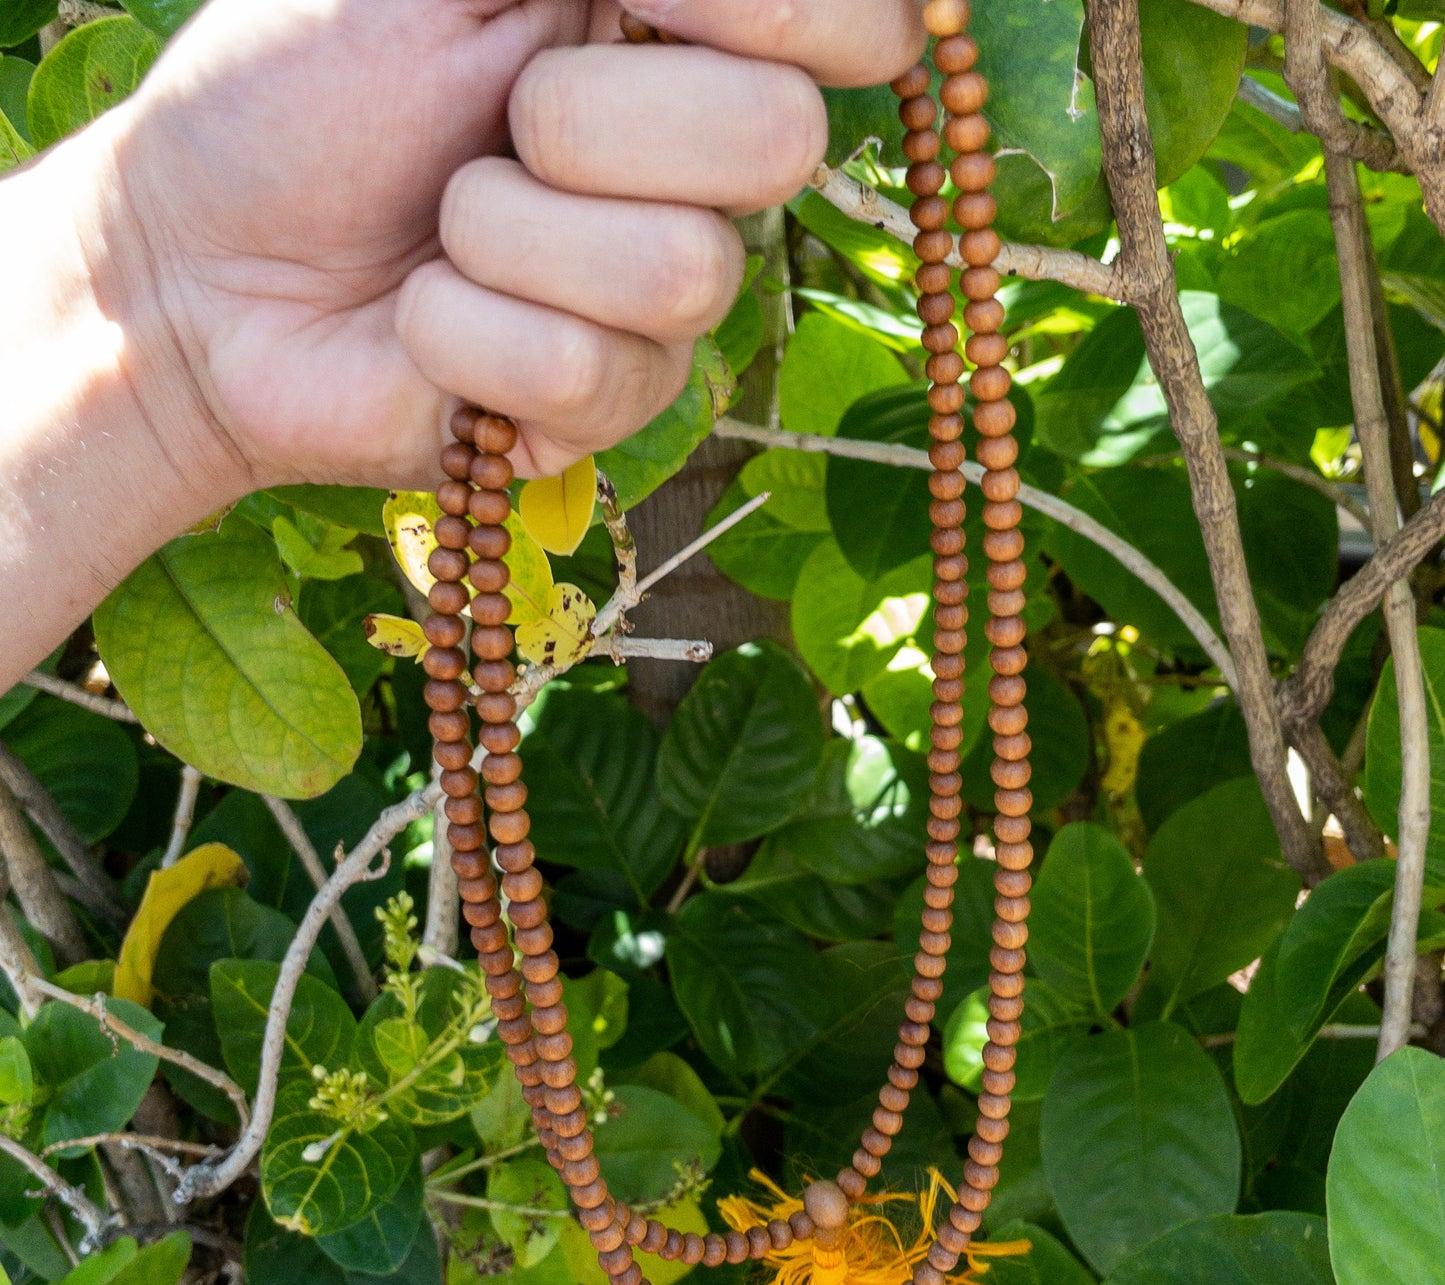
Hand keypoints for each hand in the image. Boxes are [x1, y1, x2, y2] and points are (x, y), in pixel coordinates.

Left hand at [111, 0, 925, 496]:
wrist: (200, 272)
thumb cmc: (296, 95)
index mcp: (671, 37)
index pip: (859, 24)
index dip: (795, 9)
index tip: (641, 0)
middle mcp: (693, 174)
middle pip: (779, 140)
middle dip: (590, 122)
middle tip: (494, 129)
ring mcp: (658, 307)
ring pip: (677, 271)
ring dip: (507, 236)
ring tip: (439, 234)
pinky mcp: (604, 410)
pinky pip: (583, 370)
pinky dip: (467, 333)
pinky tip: (425, 325)